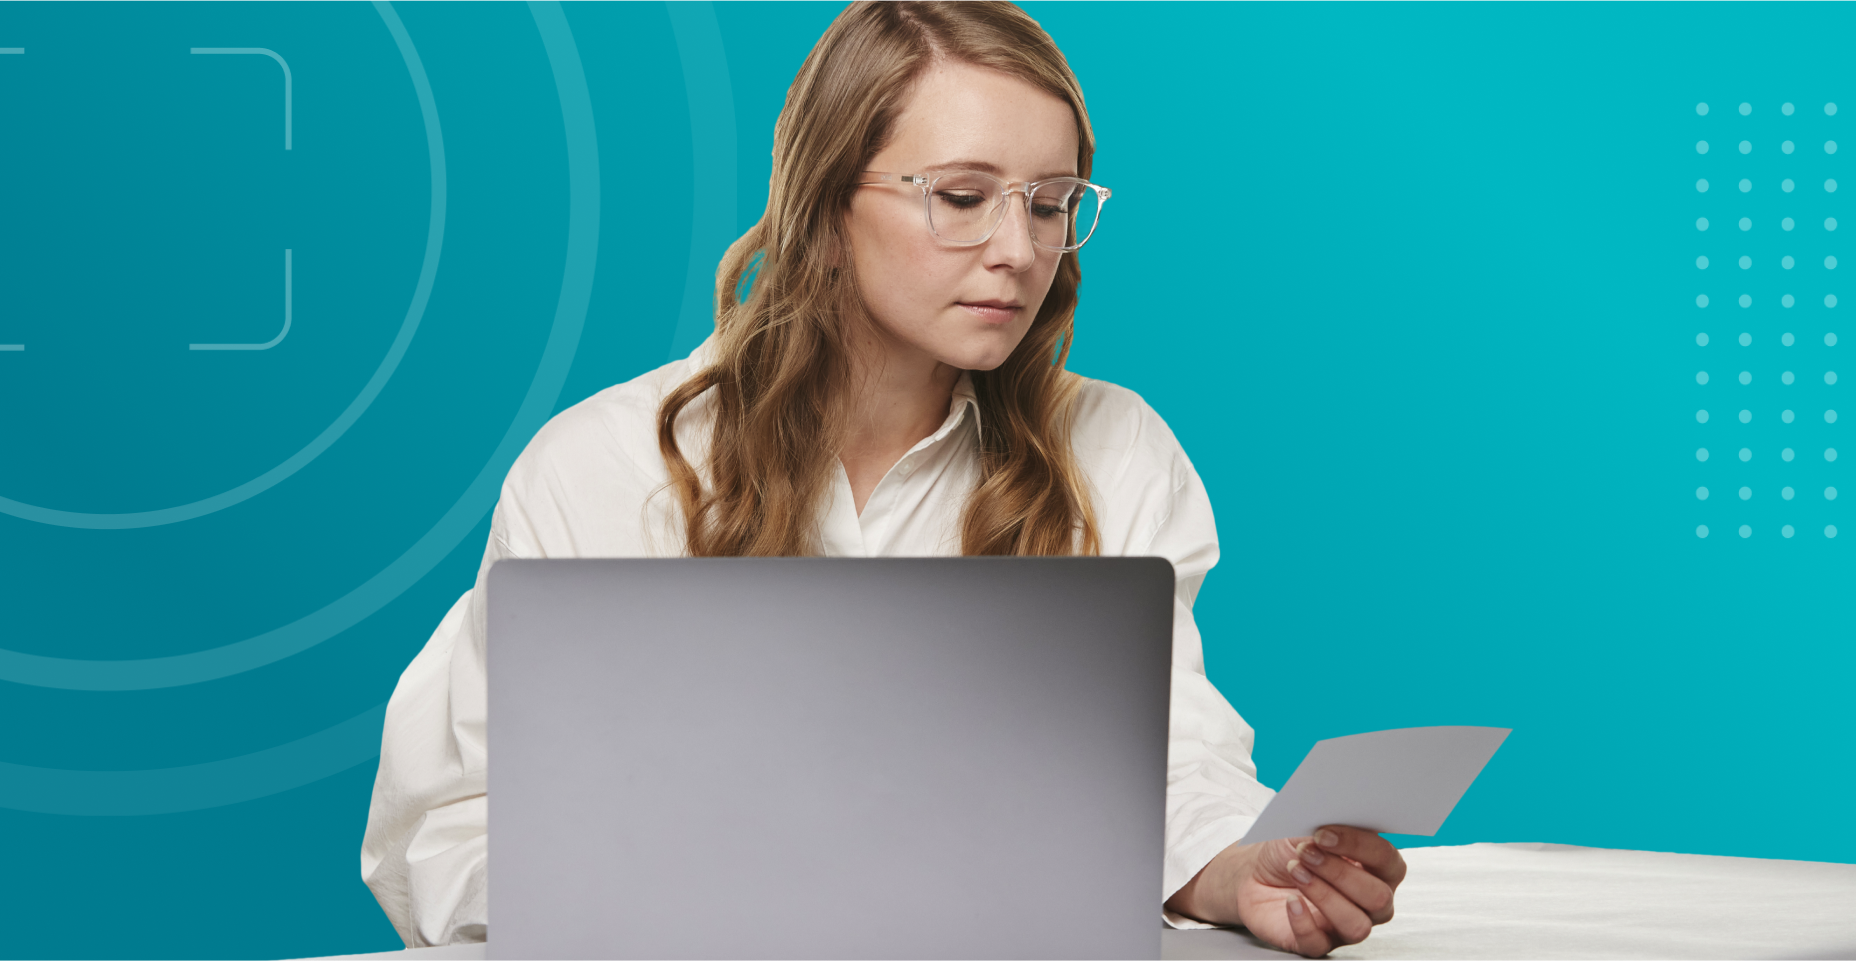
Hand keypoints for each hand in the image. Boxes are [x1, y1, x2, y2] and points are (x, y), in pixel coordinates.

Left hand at [1164, 825, 1406, 957]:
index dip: (1359, 846)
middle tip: (1307, 853)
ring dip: (1324, 895)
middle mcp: (1370, 902)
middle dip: (1340, 872)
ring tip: (1296, 871)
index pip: (1388, 861)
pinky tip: (1290, 902)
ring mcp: (1345, 925)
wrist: (1255, 874)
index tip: (1324, 834)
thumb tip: (1333, 814)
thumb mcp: (1307, 830)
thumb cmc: (1291, 851)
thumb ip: (1326, 824)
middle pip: (1378, 897)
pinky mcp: (1318, 942)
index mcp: (1377, 869)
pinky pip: (1319, 943)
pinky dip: (1303, 922)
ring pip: (1356, 925)